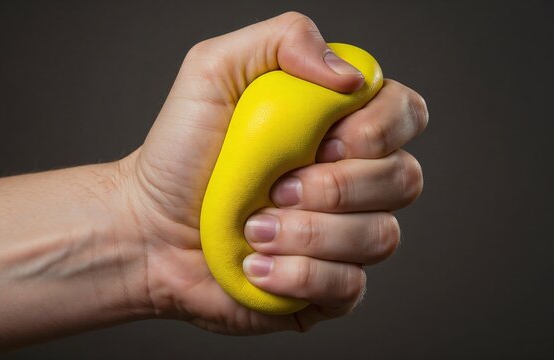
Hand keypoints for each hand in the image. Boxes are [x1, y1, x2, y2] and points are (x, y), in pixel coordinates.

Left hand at [121, 12, 427, 333]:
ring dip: (308, 234)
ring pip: (380, 237)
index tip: (320, 141)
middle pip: (404, 178)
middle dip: (334, 187)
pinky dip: (299, 275)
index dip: (378, 128)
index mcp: (337, 126)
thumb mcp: (214, 72)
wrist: (148, 229)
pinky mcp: (328, 287)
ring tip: (253, 229)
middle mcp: (352, 180)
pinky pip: (351, 287)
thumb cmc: (180, 153)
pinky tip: (255, 266)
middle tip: (275, 188)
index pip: (405, 113)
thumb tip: (351, 75)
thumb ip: (282, 40)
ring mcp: (344, 237)